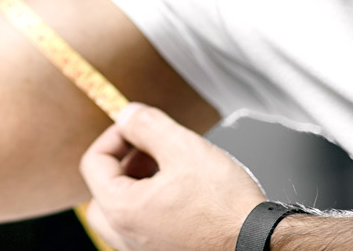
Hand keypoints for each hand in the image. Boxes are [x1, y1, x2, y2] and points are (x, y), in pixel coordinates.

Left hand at [79, 103, 266, 250]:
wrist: (259, 245)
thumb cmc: (226, 208)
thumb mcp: (184, 148)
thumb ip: (147, 125)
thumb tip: (127, 114)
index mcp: (121, 209)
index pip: (93, 161)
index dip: (115, 135)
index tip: (137, 126)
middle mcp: (125, 235)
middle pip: (102, 187)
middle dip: (123, 161)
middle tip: (151, 149)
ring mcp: (141, 249)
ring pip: (121, 208)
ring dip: (137, 181)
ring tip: (170, 168)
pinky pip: (141, 224)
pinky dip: (151, 203)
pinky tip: (181, 192)